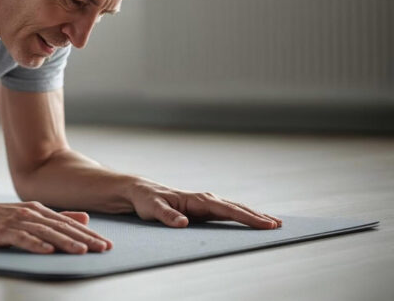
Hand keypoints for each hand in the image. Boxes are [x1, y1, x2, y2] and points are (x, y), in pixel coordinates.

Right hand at [0, 199, 112, 253]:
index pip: (69, 223)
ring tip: (82, 250)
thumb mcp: (28, 214)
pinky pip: (22, 238)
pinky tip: (48, 251)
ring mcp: (16, 221)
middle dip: (85, 238)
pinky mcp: (3, 230)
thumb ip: (56, 217)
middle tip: (103, 248)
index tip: (106, 244)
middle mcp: (30, 213)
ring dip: (65, 242)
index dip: (89, 233)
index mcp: (38, 210)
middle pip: (62, 227)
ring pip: (46, 233)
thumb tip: (85, 218)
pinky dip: (36, 244)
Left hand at [127, 179, 282, 228]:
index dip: (248, 217)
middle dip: (258, 216)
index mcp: (197, 199)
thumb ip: (167, 216)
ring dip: (254, 216)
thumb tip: (183, 223)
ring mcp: (206, 204)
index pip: (227, 210)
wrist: (139, 192)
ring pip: (235, 209)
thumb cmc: (146, 200)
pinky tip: (253, 222)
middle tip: (279, 226)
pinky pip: (228, 213)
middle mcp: (205, 200)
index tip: (266, 223)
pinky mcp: (204, 210)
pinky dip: (243, 216)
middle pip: (236, 208)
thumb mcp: (152, 208)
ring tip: (274, 223)